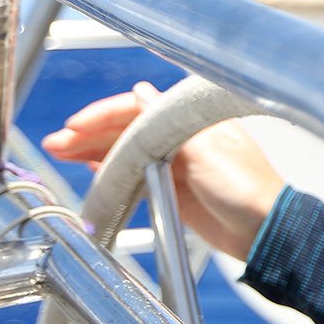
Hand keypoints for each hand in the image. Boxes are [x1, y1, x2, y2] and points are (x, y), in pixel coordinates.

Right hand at [41, 81, 284, 260]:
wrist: (266, 231)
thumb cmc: (247, 189)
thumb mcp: (207, 152)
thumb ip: (171, 125)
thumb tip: (142, 92)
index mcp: (195, 121)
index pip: (140, 109)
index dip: (105, 115)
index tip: (76, 125)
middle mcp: (185, 138)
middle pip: (129, 129)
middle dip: (91, 133)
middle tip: (57, 142)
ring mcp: (178, 164)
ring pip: (128, 151)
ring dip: (95, 151)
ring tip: (62, 153)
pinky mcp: (175, 190)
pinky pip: (136, 175)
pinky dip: (113, 172)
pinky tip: (92, 170)